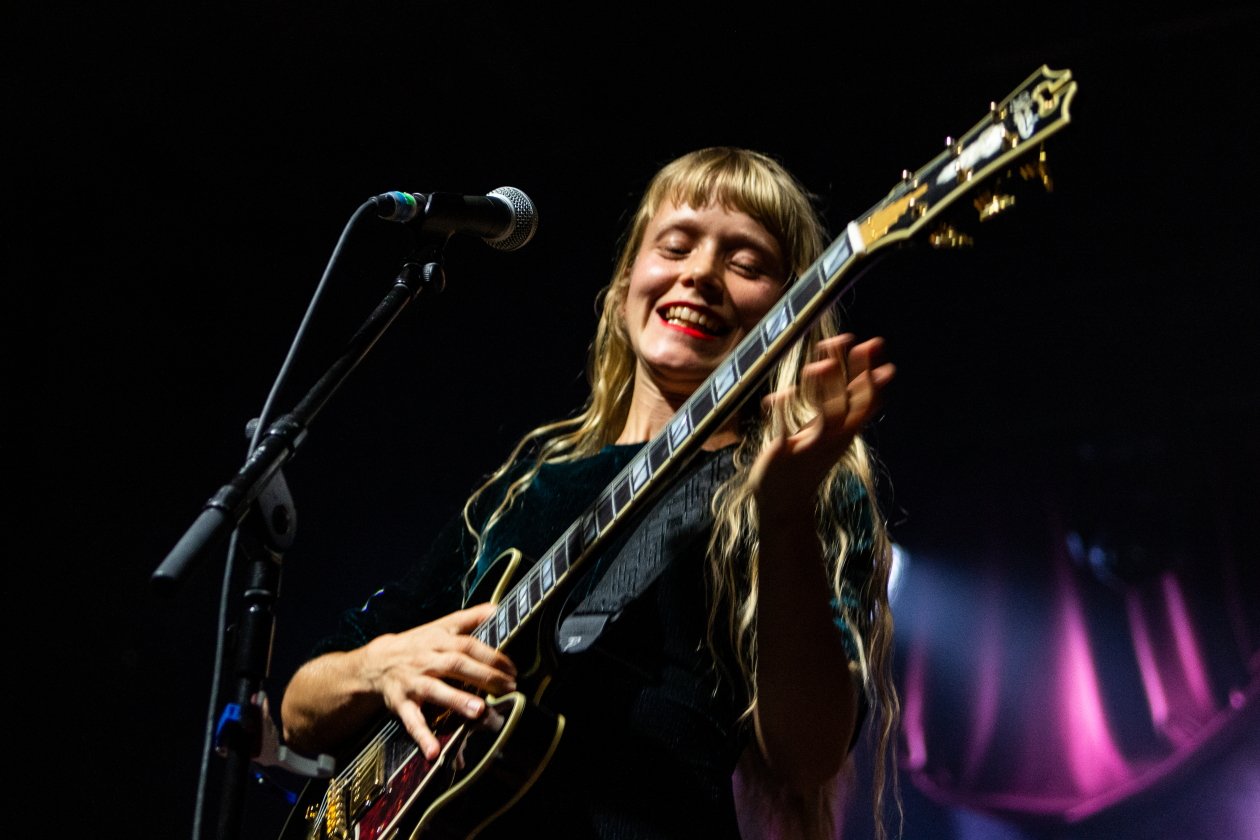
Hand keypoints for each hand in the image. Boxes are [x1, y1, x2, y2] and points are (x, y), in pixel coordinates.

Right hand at [363, 602, 516, 758]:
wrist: (377, 662)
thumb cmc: (418, 644)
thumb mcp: (441, 626)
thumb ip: (470, 618)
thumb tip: (497, 608)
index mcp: (440, 641)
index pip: (469, 646)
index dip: (492, 656)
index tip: (513, 669)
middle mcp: (427, 660)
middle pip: (456, 665)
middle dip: (483, 676)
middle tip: (508, 688)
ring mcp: (413, 682)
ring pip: (435, 690)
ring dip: (457, 700)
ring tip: (479, 711)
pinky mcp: (401, 704)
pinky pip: (412, 721)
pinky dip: (423, 737)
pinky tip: (434, 753)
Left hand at [748, 334, 893, 511]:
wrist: (784, 503)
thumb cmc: (806, 459)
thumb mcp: (828, 428)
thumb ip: (837, 399)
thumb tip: (850, 365)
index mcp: (845, 431)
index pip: (868, 400)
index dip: (872, 372)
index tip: (874, 344)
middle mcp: (834, 439)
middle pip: (852, 403)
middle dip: (852, 371)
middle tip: (847, 339)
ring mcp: (811, 448)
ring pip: (826, 417)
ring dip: (824, 389)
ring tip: (818, 364)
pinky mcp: (785, 458)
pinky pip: (785, 433)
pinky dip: (782, 413)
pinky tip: (778, 395)